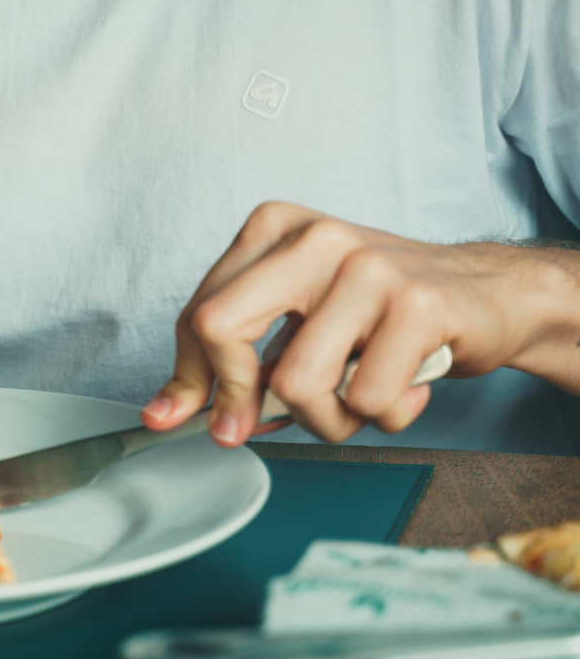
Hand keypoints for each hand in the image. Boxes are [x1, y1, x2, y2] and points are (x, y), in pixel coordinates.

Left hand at [140, 202, 571, 445]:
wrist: (488, 292)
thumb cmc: (384, 309)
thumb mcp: (300, 318)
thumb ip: (238, 357)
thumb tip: (171, 411)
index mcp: (273, 229)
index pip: (200, 310)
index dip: (191, 378)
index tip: (188, 417)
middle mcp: (314, 238)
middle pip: (221, 325)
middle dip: (232, 396)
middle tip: (248, 429)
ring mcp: (367, 267)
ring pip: (299, 382)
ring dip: (329, 418)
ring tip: (360, 396)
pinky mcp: (418, 304)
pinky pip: (369, 398)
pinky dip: (387, 413)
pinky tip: (408, 384)